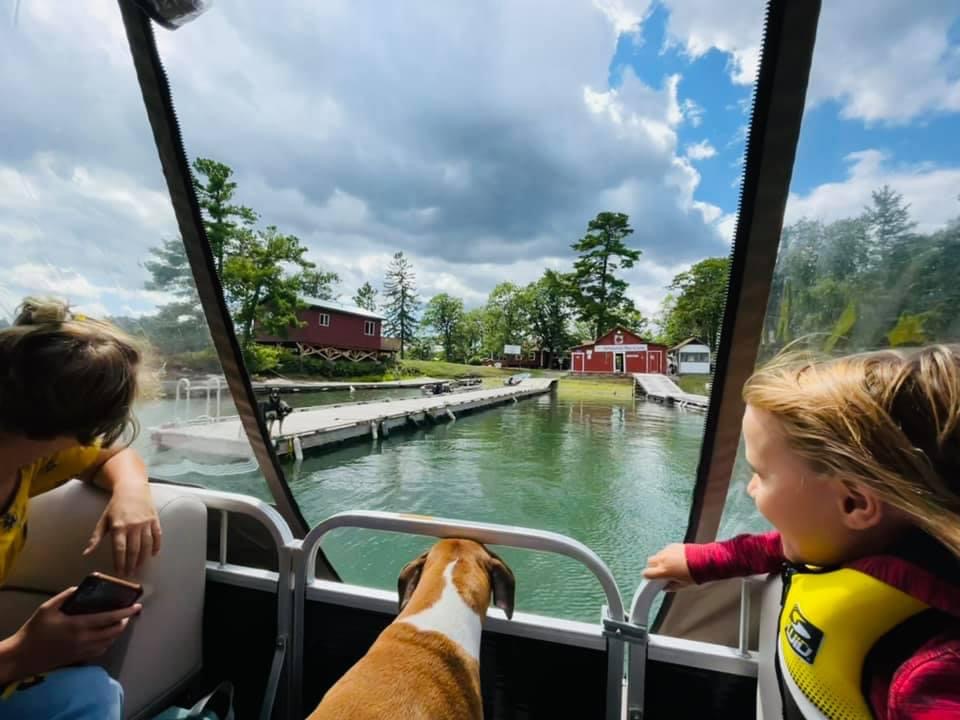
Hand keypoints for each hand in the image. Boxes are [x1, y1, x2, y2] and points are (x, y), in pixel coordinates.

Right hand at [10, 587, 141, 678]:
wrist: (23, 656)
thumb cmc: (35, 630)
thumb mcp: (48, 608)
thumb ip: (66, 596)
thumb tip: (81, 588)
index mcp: (78, 625)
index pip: (109, 618)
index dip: (125, 612)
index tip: (137, 606)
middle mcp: (84, 639)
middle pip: (114, 632)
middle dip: (125, 622)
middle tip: (129, 613)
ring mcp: (83, 651)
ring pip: (109, 642)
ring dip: (117, 633)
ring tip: (119, 622)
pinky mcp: (79, 658)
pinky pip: (100, 650)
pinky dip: (108, 642)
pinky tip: (105, 635)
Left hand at [84, 481, 161, 576]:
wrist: (132, 488)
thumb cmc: (116, 506)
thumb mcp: (103, 520)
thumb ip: (96, 537)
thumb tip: (86, 553)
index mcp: (118, 526)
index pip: (119, 549)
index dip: (120, 563)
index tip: (119, 572)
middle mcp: (133, 526)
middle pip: (134, 550)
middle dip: (131, 564)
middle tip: (129, 574)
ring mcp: (145, 523)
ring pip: (146, 545)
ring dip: (143, 558)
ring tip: (139, 567)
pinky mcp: (154, 520)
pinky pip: (157, 536)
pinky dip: (156, 546)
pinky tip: (153, 555)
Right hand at [642, 543, 694, 589]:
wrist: (706, 561)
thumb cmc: (696, 574)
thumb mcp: (684, 585)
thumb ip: (672, 587)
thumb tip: (666, 587)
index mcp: (663, 571)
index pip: (646, 573)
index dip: (648, 576)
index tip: (653, 578)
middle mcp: (663, 560)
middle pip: (649, 562)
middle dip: (653, 567)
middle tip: (662, 572)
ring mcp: (667, 551)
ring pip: (657, 555)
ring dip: (660, 560)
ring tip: (671, 565)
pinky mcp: (673, 545)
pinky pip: (665, 550)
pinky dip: (668, 555)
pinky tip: (676, 559)